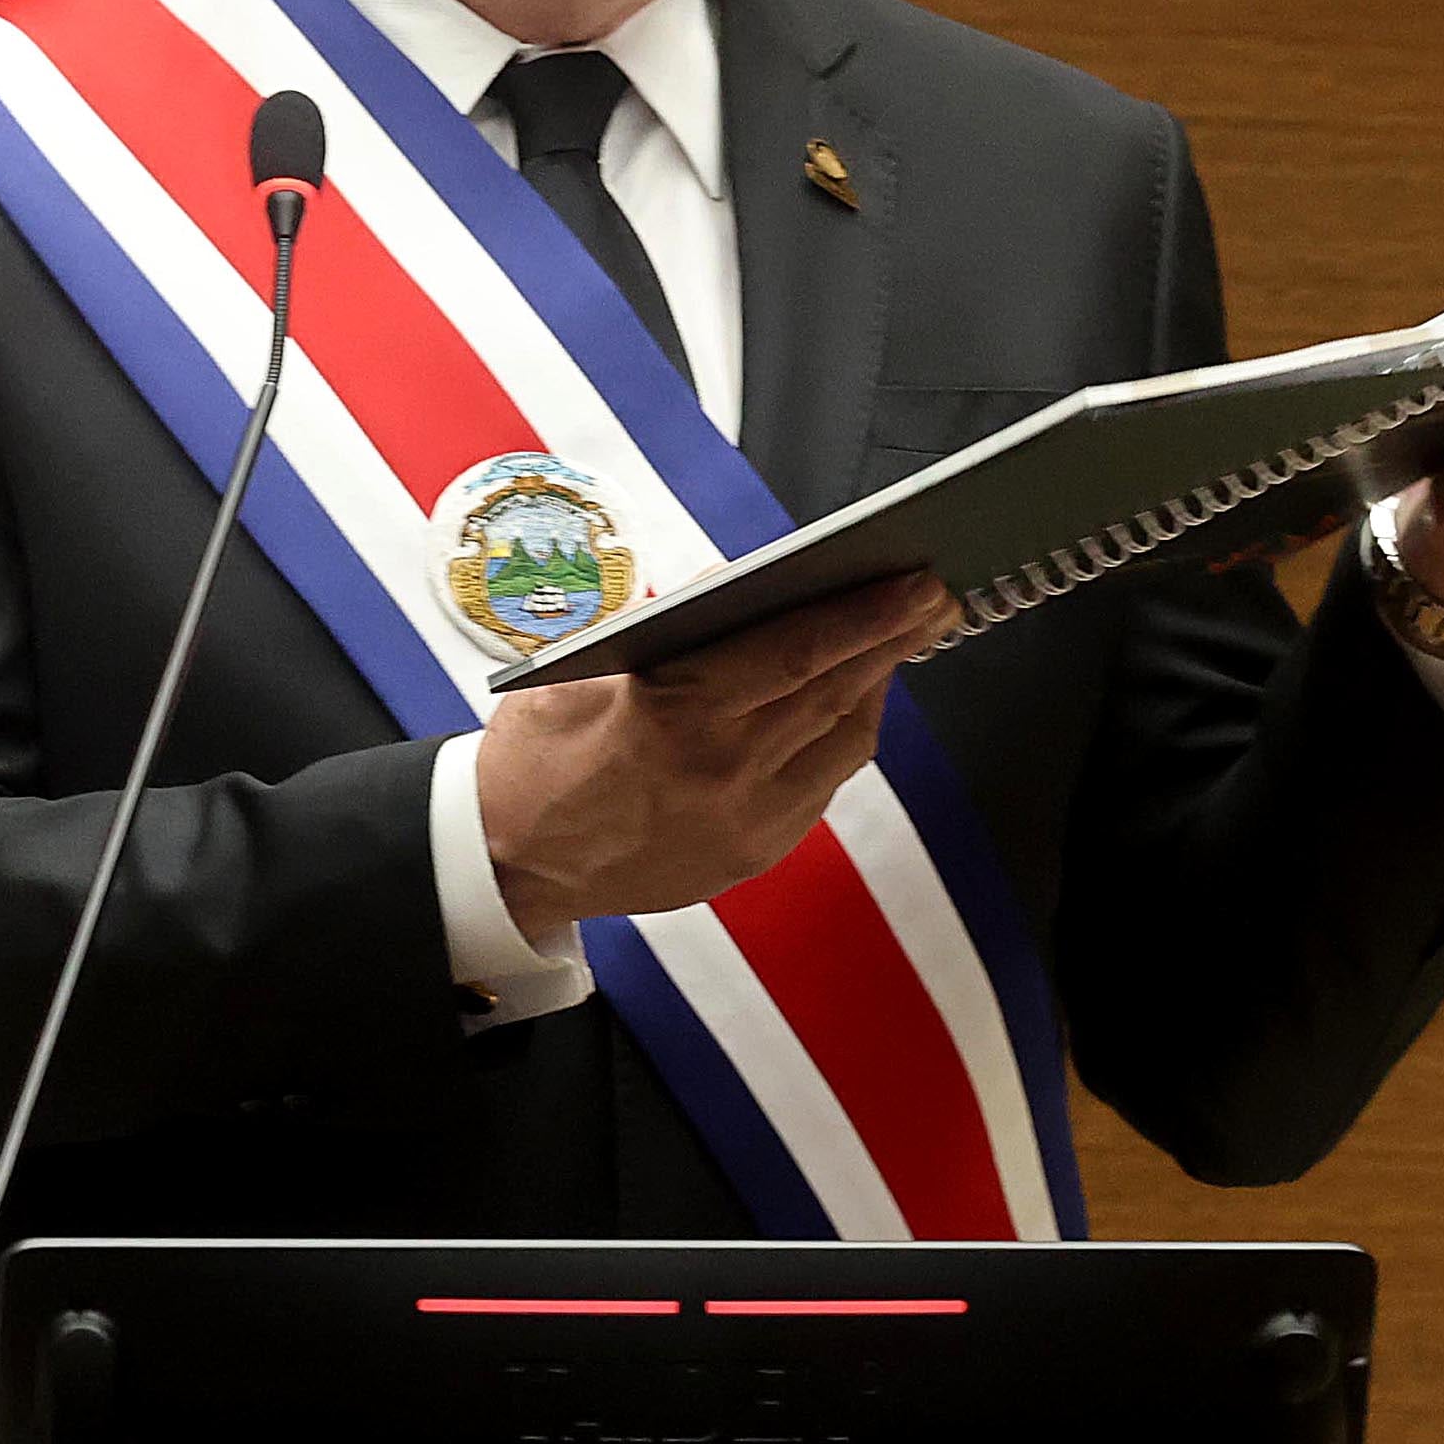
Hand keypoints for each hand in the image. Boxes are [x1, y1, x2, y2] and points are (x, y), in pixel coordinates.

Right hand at [474, 568, 954, 936]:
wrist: (510, 861)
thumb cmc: (537, 755)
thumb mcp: (580, 668)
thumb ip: (669, 624)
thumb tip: (745, 581)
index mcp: (672, 715)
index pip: (794, 653)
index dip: (864, 615)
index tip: (914, 582)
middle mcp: (720, 772)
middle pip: (834, 693)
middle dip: (893, 640)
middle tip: (933, 596)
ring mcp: (744, 822)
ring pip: (842, 743)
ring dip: (875, 686)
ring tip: (896, 640)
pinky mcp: (754, 854)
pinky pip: (822, 785)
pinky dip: (842, 735)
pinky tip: (847, 700)